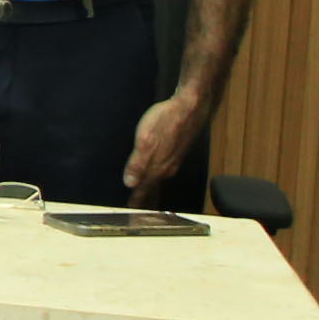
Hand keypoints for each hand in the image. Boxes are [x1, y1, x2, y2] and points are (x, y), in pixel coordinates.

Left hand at [123, 90, 209, 204]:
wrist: (191, 107)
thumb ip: (137, 163)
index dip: (135, 200)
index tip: (127, 212)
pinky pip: (163, 169)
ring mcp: (173, 160)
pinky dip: (155, 176)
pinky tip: (153, 174)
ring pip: (158, 179)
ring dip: (150, 188)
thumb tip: (130, 184)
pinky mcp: (176, 151)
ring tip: (143, 197)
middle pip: (152, 187)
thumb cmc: (167, 121)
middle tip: (134, 209)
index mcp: (158, 167)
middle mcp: (167, 167)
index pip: (144, 189)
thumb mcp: (145, 140)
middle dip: (143, 198)